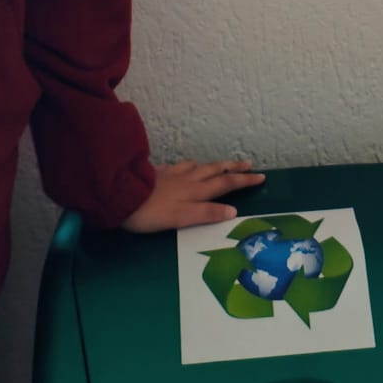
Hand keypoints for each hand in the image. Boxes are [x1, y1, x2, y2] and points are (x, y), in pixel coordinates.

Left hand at [121, 159, 264, 232]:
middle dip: (234, 168)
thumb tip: (233, 210)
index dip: (243, 181)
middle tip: (249, 164)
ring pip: (198, 166)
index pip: (225, 184)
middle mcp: (188, 179)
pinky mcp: (158, 173)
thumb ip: (206, 213)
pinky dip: (190, 166)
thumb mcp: (181, 218)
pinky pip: (180, 166)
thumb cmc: (150, 213)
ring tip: (221, 165)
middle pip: (215, 170)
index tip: (261, 176)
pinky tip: (185, 167)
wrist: (120, 195)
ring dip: (214, 165)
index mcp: (195, 191)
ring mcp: (172, 173)